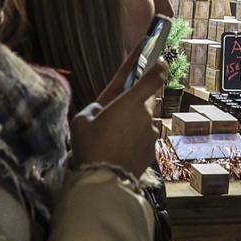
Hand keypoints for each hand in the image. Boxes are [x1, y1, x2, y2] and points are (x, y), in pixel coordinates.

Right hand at [72, 44, 165, 176]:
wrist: (104, 181)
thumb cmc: (91, 147)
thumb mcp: (82, 121)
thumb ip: (95, 108)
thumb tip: (102, 109)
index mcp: (130, 102)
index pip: (154, 77)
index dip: (158, 66)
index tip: (159, 59)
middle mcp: (146, 115)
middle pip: (146, 101)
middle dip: (134, 102)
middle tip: (117, 113)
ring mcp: (151, 133)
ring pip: (144, 121)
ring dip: (133, 123)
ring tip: (113, 137)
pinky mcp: (152, 149)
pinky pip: (144, 137)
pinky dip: (135, 139)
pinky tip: (120, 150)